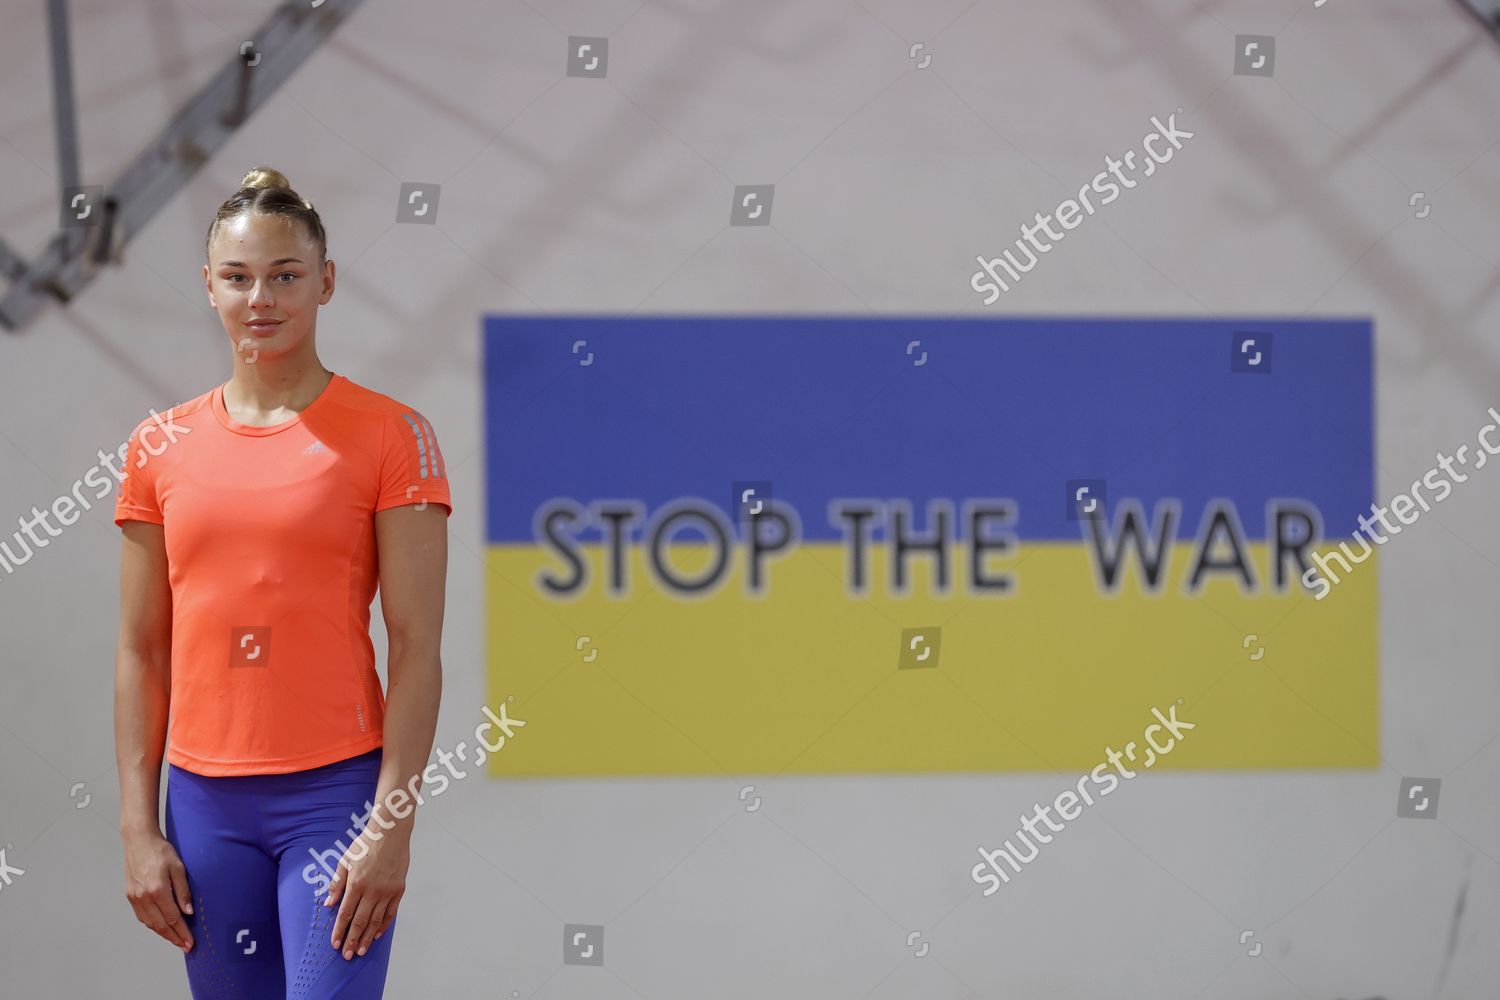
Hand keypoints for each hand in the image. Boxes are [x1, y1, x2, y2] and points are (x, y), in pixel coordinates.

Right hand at [123, 830, 193, 951]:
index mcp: (157, 890)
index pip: (172, 918)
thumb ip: (183, 891)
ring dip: (163, 934)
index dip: (182, 932)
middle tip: (185, 946)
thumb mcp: (179, 867)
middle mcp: (143, 897)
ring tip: (175, 940)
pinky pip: (142, 916)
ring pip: (149, 923)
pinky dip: (152, 924)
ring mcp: (134, 897)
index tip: (190, 942)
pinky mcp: (130, 895)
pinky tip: (161, 927)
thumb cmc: (161, 851)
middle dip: (174, 937)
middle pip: (160, 925)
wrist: (139, 840)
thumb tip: (188, 912)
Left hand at [324, 826, 407, 959]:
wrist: (390, 833)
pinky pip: (390, 912)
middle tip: (348, 955)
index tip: (335, 944)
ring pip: (376, 921)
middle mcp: (372, 890)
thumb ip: (336, 884)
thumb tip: (328, 904)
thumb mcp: (345, 860)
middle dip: (353, 940)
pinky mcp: (398, 890)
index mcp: (356, 883)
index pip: (346, 914)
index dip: (339, 931)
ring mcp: (387, 891)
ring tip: (362, 951)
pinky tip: (377, 935)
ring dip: (367, 938)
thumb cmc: (365, 844)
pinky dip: (384, 925)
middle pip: (360, 922)